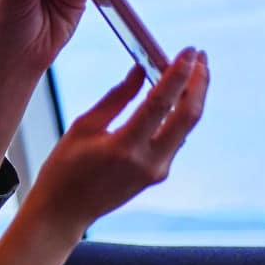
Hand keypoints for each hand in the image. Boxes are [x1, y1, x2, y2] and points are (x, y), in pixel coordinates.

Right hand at [25, 50, 210, 236]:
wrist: (65, 212)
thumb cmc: (64, 169)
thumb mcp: (83, 127)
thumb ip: (116, 98)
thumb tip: (140, 70)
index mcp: (123, 147)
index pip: (160, 103)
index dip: (178, 74)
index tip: (189, 52)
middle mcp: (148, 161)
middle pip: (188, 116)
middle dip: (199, 82)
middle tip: (199, 57)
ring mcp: (157, 170)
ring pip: (186, 127)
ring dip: (192, 97)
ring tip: (191, 71)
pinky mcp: (158, 174)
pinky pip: (176, 138)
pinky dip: (178, 114)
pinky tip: (175, 98)